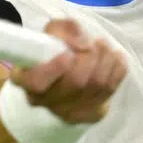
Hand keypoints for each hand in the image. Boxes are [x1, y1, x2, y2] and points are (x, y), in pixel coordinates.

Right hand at [9, 19, 126, 123]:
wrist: (66, 80)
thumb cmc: (53, 54)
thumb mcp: (50, 35)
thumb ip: (62, 29)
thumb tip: (83, 41)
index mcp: (26, 80)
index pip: (36, 82)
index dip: (54, 68)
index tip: (67, 54)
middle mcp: (46, 101)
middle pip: (75, 81)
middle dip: (89, 56)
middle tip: (91, 43)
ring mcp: (70, 111)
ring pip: (97, 83)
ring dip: (105, 57)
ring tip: (102, 45)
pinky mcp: (92, 113)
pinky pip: (112, 86)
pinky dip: (117, 67)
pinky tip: (112, 58)